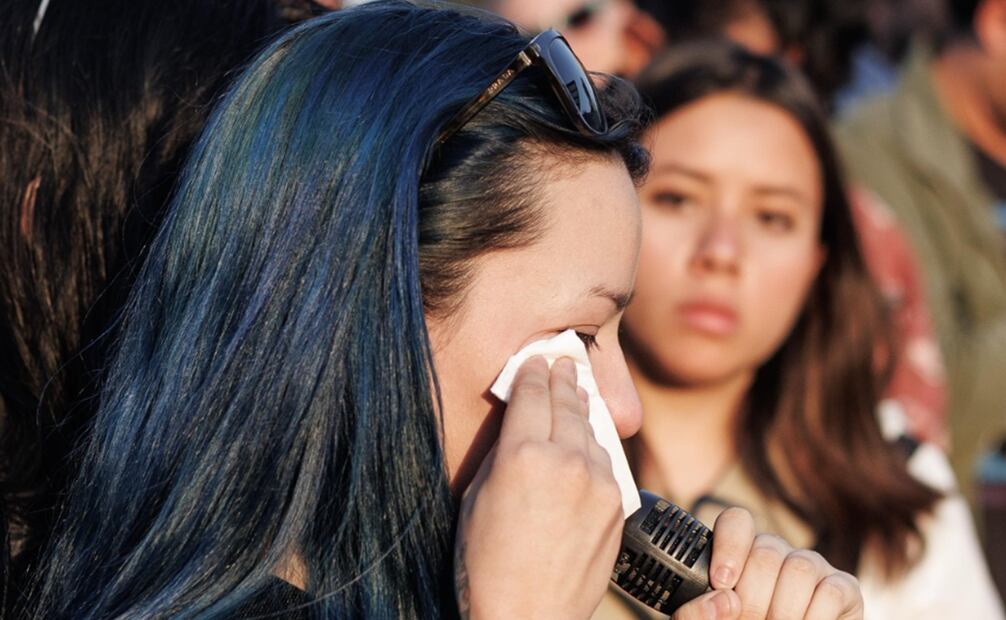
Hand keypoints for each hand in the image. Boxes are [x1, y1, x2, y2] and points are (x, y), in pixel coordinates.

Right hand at [454, 356, 622, 619]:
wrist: (527, 615)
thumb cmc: (485, 564)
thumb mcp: (477, 497)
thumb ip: (502, 453)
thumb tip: (518, 426)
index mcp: (524, 455)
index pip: (533, 394)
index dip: (533, 372)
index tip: (535, 359)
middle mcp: (567, 461)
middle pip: (567, 404)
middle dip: (563, 379)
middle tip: (562, 362)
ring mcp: (598, 483)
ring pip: (591, 430)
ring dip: (582, 409)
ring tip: (576, 392)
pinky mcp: (616, 505)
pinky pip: (606, 462)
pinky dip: (595, 446)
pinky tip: (588, 439)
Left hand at [672, 509, 863, 619]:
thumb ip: (698, 613)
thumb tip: (721, 598)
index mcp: (741, 554)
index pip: (736, 521)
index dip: (729, 545)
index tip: (721, 582)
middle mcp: (776, 553)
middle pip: (765, 551)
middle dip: (754, 597)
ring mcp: (812, 566)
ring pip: (799, 567)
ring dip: (784, 610)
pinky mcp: (843, 587)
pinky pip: (830, 591)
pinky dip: (814, 618)